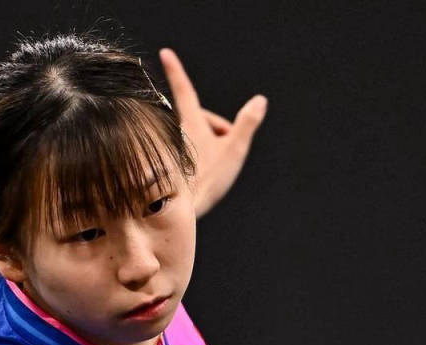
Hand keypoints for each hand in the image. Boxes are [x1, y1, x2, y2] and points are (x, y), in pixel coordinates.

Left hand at [158, 48, 267, 217]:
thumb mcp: (234, 150)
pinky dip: (202, 159)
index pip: (185, 90)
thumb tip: (260, 100)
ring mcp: (174, 147)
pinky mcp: (172, 161)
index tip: (165, 53)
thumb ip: (247, 124)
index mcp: (191, 124)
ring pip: (199, 136)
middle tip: (226, 155)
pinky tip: (202, 178)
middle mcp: (178, 132)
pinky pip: (193, 151)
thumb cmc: (206, 181)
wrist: (180, 211)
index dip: (176, 70)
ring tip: (214, 170)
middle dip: (220, 130)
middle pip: (203, 118)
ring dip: (212, 146)